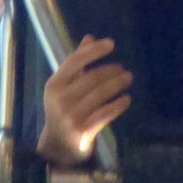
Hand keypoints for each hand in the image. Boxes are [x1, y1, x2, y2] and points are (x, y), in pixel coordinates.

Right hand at [37, 36, 132, 165]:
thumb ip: (76, 62)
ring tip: (128, 79)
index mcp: (54, 84)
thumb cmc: (63, 109)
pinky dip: (118, 105)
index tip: (112, 44)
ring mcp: (70, 115)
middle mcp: (60, 98)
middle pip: (92, 78)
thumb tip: (89, 37)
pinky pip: (105, 113)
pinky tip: (126, 99)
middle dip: (111, 71)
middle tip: (124, 69)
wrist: (57, 145)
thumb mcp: (64, 86)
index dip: (94, 50)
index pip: (76, 60)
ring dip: (117, 84)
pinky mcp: (82, 130)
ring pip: (100, 94)